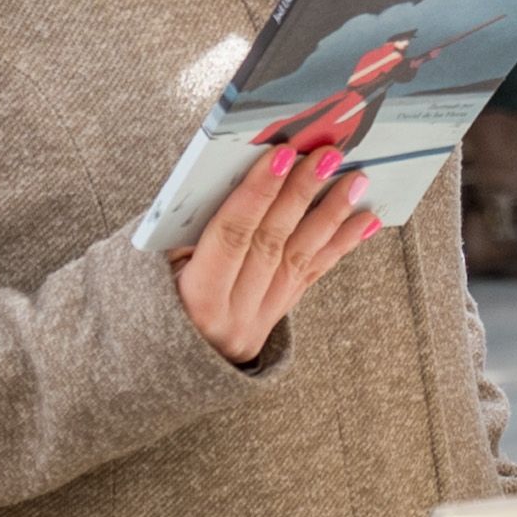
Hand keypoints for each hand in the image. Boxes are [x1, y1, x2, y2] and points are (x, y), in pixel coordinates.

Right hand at [174, 139, 382, 365]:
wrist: (157, 361)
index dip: (257, 193)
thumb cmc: (149, 296)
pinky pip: (312, 276)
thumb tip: (240, 174)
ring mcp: (258, 320)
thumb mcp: (156, 263)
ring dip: (332, 214)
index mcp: (195, 298)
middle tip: (327, 155)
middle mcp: (232, 314)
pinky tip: (367, 220)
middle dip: (301, 193)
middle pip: (271, 242)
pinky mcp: (276, 318)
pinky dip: (341, 244)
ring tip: (356, 180)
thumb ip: (192, 225)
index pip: (231, 235)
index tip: (282, 154)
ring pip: (300, 259)